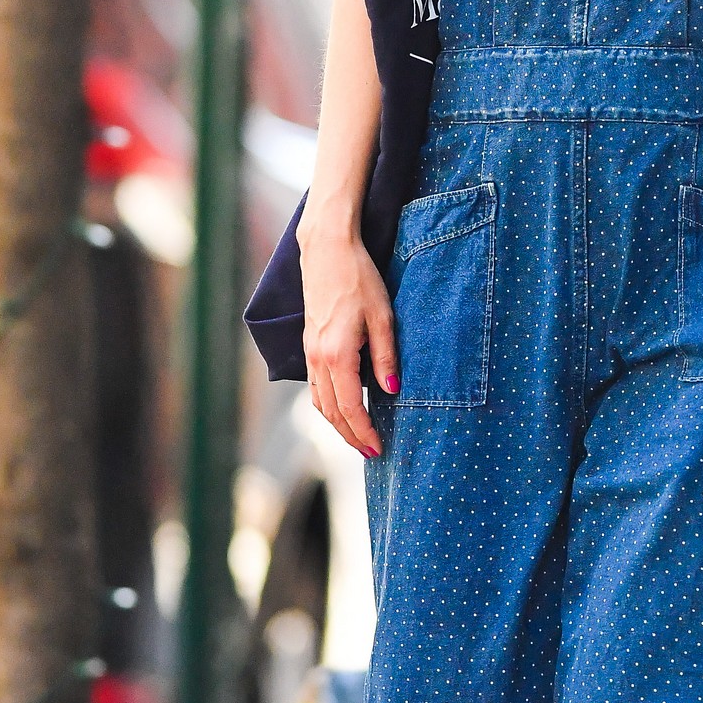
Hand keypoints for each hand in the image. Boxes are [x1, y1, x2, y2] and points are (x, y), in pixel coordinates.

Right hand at [299, 202, 398, 458]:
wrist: (328, 250)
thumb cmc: (359, 279)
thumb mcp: (383, 317)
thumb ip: (386, 357)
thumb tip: (393, 390)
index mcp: (337, 354)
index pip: (349, 406)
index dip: (363, 431)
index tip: (378, 448)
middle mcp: (318, 358)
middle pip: (331, 411)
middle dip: (350, 435)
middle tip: (371, 452)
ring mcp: (310, 351)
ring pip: (319, 401)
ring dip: (337, 423)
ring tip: (358, 436)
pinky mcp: (309, 345)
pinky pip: (315, 386)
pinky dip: (328, 405)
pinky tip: (343, 408)